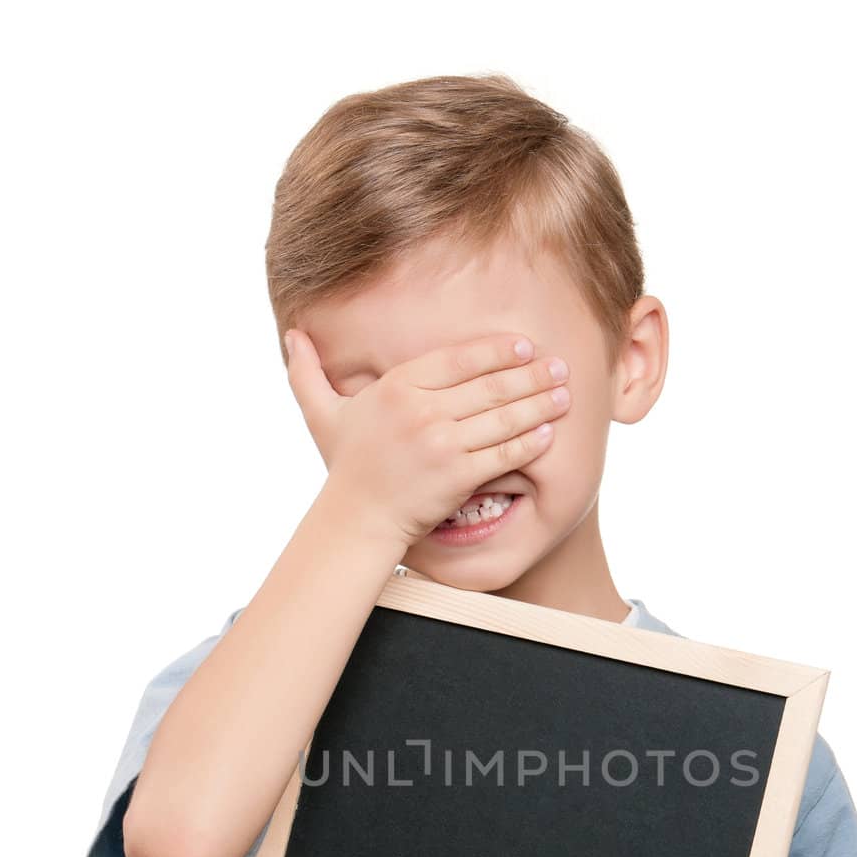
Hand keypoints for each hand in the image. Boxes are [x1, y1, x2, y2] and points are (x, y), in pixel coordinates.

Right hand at [281, 329, 571, 547]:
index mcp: (397, 387)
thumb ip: (307, 372)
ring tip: (565, 394)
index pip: (459, 358)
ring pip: (503, 416)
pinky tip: (551, 431)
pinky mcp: (458, 476)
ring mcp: (441, 443)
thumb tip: (292, 335)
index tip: (523, 345)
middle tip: (560, 365)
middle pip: (489, 384)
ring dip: (540, 403)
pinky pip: (503, 453)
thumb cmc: (346, 468)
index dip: (496, 350)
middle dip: (531, 373)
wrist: (357, 521)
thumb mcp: (322, 414)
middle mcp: (420, 410)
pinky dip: (530, 441)